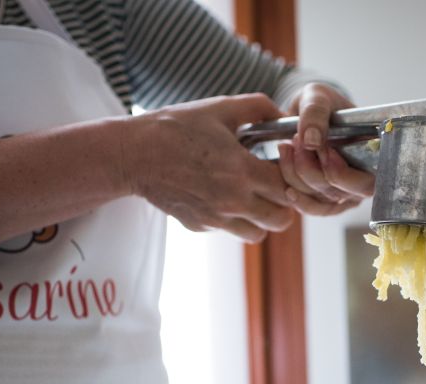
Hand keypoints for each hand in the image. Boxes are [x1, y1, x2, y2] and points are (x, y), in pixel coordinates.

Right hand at [125, 94, 294, 242]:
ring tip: (252, 196)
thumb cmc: (176, 128)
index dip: (291, 177)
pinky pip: (230, 231)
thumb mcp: (219, 108)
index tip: (282, 166)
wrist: (134, 155)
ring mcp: (216, 218)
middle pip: (281, 219)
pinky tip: (222, 196)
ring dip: (261, 218)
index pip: (288, 188)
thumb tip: (282, 115)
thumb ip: (258, 108)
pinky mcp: (201, 226)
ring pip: (258, 234)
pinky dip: (234, 219)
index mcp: (241, 171)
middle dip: (284, 203)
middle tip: (273, 186)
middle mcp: (232, 201)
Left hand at [279, 83, 374, 215]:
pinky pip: (311, 209)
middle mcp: (361, 181)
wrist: (303, 118)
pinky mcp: (324, 203)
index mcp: (373, 156)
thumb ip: (315, 111)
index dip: (342, 173)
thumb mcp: (317, 96)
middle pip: (340, 193)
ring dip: (297, 175)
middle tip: (297, 142)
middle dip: (312, 171)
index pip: (368, 182)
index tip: (323, 149)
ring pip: (320, 198)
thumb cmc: (320, 105)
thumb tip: (312, 140)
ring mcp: (343, 195)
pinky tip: (286, 186)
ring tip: (287, 146)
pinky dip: (297, 198)